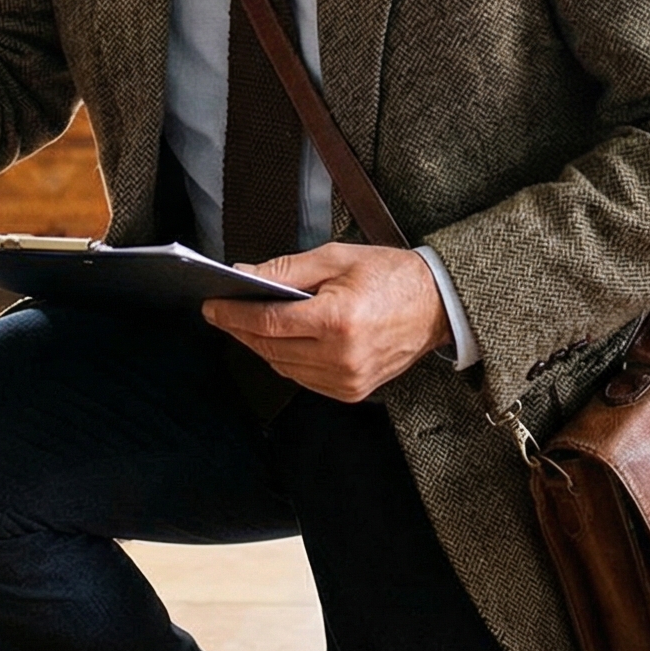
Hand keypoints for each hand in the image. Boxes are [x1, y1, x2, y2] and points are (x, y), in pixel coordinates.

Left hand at [200, 243, 451, 402]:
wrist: (437, 305)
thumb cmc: (390, 275)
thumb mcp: (336, 259)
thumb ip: (286, 270)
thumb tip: (245, 275)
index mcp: (338, 320)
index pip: (269, 322)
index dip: (234, 314)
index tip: (211, 306)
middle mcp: (342, 357)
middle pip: (270, 347)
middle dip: (241, 329)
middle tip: (222, 312)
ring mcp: (348, 379)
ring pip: (283, 367)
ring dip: (261, 346)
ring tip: (247, 324)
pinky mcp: (353, 391)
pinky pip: (304, 379)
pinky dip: (286, 361)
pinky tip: (278, 342)